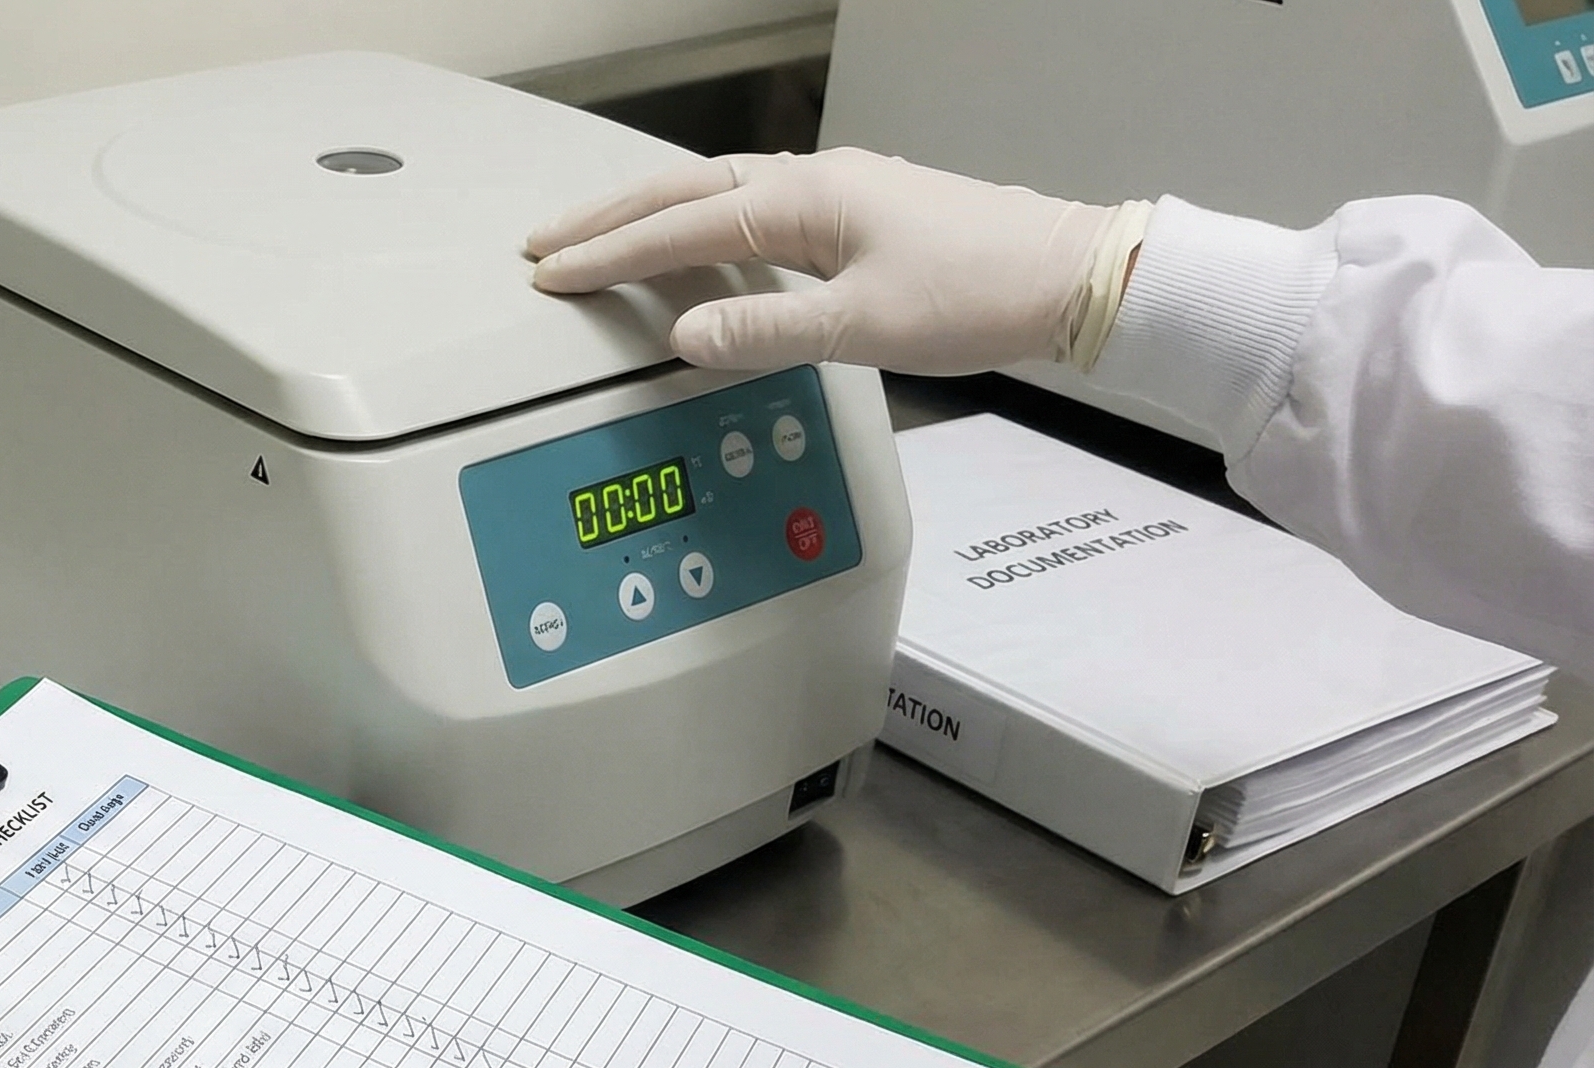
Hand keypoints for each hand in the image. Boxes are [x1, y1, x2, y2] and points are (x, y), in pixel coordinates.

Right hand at [526, 147, 1144, 375]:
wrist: (1068, 277)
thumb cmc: (978, 293)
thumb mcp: (860, 328)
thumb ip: (763, 332)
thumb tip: (684, 336)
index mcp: (802, 201)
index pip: (678, 229)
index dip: (608, 254)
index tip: (552, 273)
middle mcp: (813, 183)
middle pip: (685, 193)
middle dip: (609, 219)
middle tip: (547, 244)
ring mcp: (837, 193)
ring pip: (718, 194)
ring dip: (654, 216)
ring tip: (602, 239)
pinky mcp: (859, 214)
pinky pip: (757, 207)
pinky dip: (706, 223)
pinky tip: (702, 245)